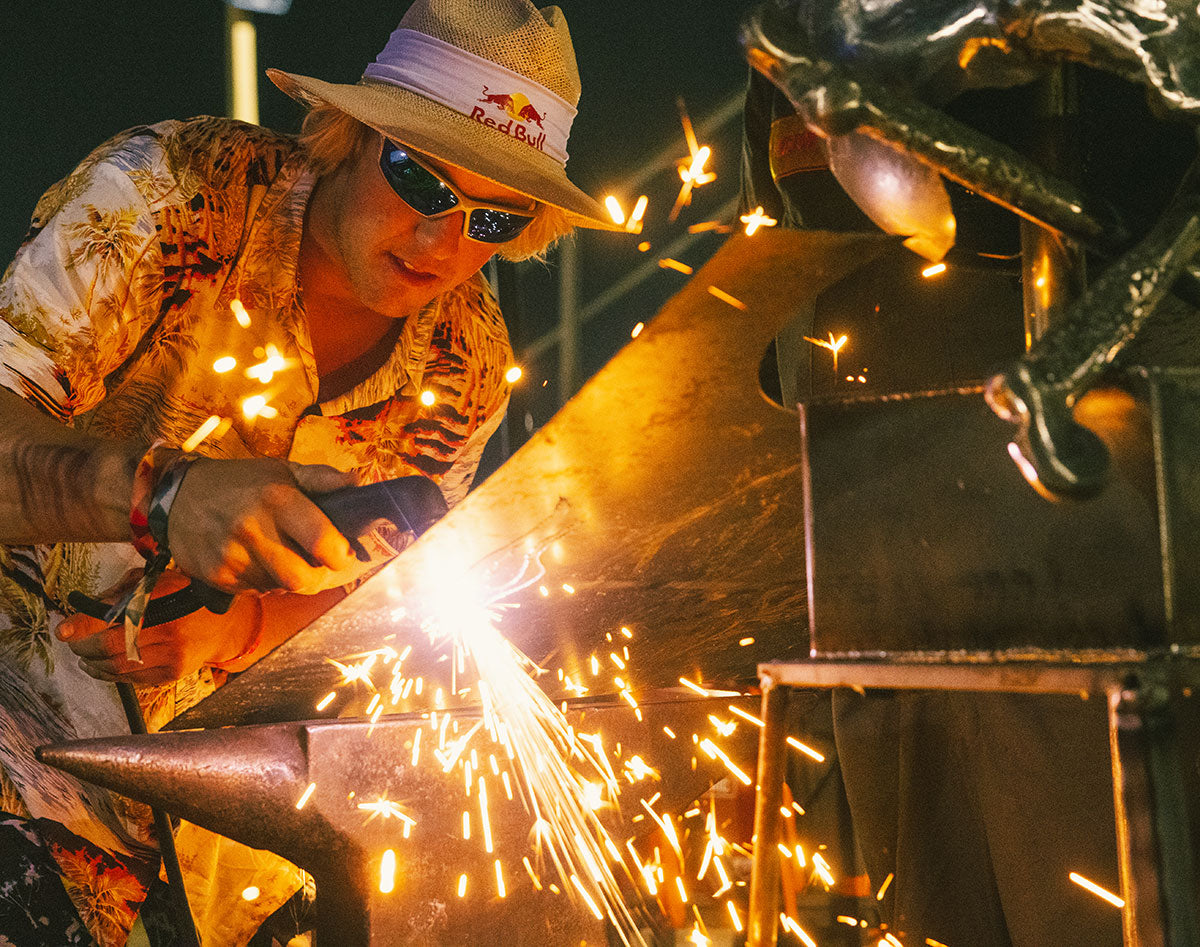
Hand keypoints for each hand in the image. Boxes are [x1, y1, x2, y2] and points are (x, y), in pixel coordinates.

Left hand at [57, 570, 259, 684]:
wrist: (226, 624)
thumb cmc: (187, 597)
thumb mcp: (158, 582)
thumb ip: (122, 592)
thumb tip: (86, 609)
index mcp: (166, 600)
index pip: (115, 616)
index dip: (85, 625)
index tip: (64, 630)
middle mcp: (171, 629)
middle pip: (112, 647)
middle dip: (85, 647)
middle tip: (75, 643)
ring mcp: (173, 655)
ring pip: (119, 667)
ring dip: (94, 663)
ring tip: (85, 656)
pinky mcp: (173, 673)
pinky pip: (132, 678)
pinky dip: (111, 674)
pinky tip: (103, 666)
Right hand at [166, 457, 360, 592]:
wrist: (175, 496)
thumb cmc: (238, 482)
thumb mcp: (281, 470)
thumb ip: (321, 478)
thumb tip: (356, 483)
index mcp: (277, 500)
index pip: (322, 543)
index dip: (340, 556)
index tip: (342, 554)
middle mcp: (253, 530)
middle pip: (303, 579)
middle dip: (317, 576)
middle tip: (316, 563)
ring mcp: (232, 557)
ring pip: (280, 588)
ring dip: (288, 579)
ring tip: (281, 555)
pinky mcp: (216, 576)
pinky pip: (256, 591)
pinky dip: (263, 582)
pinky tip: (256, 560)